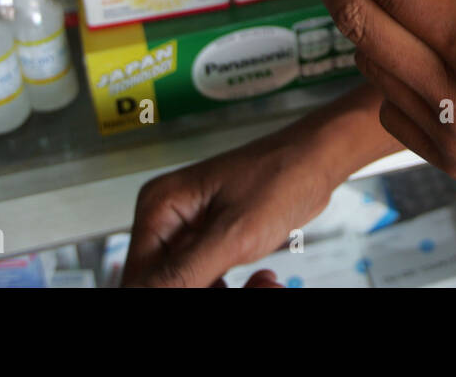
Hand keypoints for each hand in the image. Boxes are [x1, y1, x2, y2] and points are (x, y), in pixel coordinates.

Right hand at [121, 132, 333, 286]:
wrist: (317, 161)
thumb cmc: (282, 176)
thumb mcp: (233, 233)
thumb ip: (186, 270)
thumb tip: (148, 292)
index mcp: (159, 208)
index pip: (138, 277)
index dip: (167, 292)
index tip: (210, 287)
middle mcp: (167, 221)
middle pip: (162, 283)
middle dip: (202, 291)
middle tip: (249, 288)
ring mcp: (188, 234)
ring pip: (186, 285)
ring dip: (220, 293)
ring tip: (261, 285)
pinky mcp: (210, 244)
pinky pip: (206, 282)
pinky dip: (231, 289)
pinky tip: (260, 282)